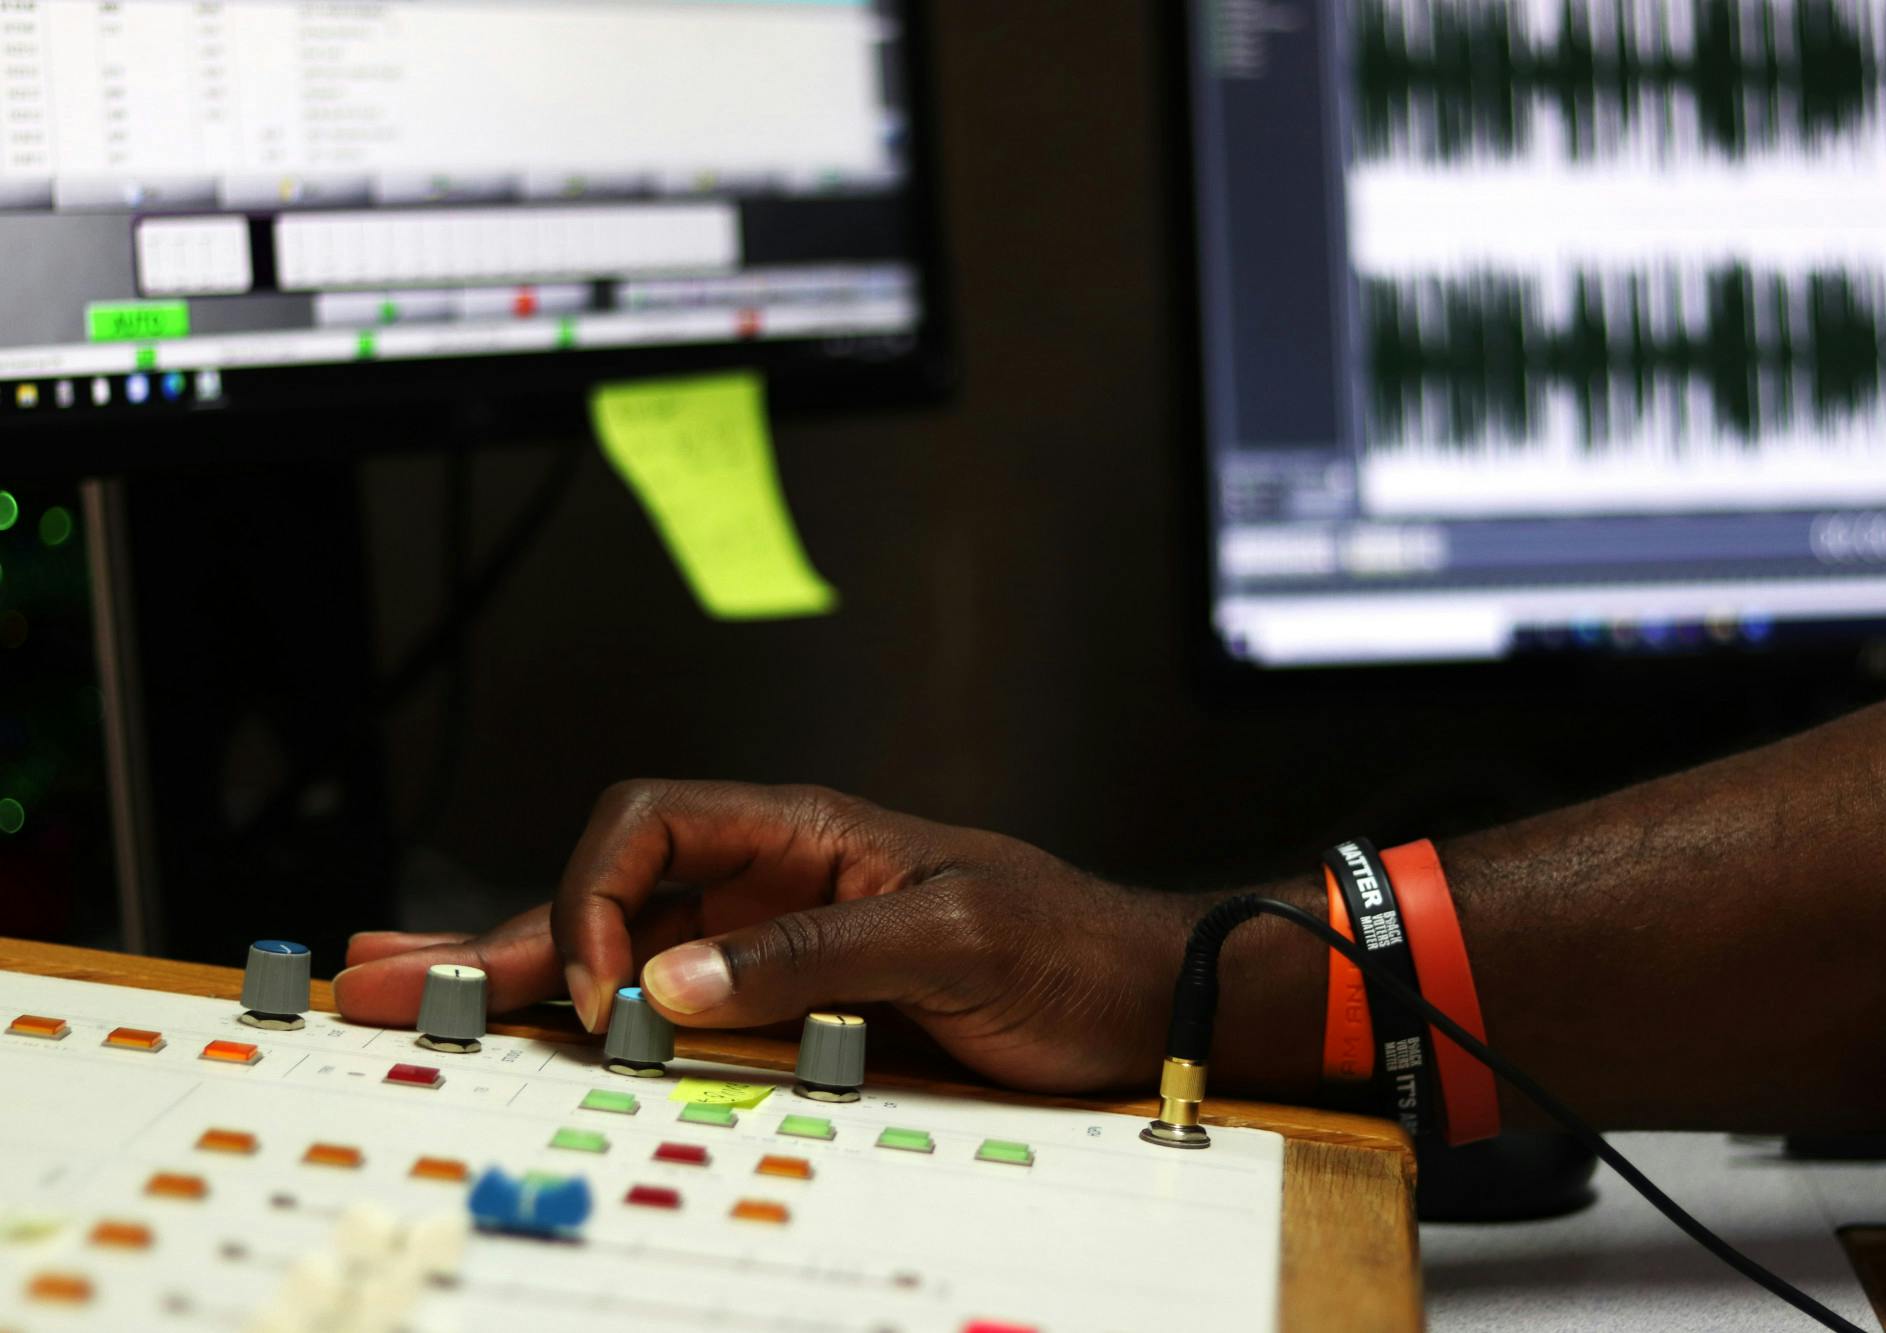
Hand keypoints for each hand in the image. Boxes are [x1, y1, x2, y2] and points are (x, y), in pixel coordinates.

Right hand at [333, 781, 1326, 1095]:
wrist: (1135, 995)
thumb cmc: (1063, 944)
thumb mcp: (950, 938)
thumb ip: (808, 952)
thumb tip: (666, 977)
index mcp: (802, 830)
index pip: (649, 820)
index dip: (598, 893)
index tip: (605, 989)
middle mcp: (770, 877)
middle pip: (606, 887)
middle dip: (495, 928)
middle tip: (373, 968)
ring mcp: (773, 941)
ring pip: (621, 949)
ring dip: (519, 976)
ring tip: (412, 997)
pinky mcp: (791, 1003)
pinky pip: (676, 1008)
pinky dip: (598, 1025)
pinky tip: (540, 1038)